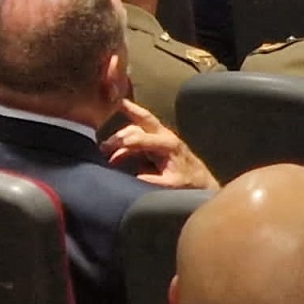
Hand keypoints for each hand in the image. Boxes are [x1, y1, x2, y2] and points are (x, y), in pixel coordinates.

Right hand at [101, 99, 218, 190]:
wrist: (199, 180)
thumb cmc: (187, 182)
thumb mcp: (171, 185)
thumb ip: (154, 180)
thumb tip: (135, 176)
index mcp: (168, 144)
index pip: (141, 138)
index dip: (124, 143)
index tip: (108, 150)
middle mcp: (165, 135)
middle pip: (142, 119)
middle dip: (121, 127)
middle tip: (103, 141)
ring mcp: (161, 136)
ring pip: (138, 126)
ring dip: (120, 134)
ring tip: (104, 147)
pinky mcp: (157, 142)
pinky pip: (138, 134)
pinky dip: (124, 139)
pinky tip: (113, 148)